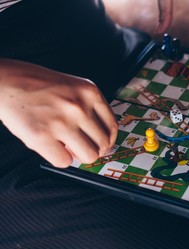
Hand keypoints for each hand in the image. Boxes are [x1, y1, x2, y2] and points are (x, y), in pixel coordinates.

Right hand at [0, 59, 117, 167]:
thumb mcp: (73, 86)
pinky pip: (65, 161)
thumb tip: (102, 140)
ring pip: (89, 156)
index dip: (109, 140)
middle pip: (103, 144)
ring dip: (79, 156)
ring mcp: (61, 122)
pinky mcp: (42, 136)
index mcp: (90, 92)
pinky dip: (60, 158)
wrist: (5, 81)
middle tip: (82, 147)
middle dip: (93, 149)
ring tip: (68, 147)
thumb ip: (90, 107)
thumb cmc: (38, 85)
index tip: (103, 146)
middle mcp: (79, 107)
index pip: (112, 126)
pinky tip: (52, 147)